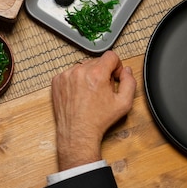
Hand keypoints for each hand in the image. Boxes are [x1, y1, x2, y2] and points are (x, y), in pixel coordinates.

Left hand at [51, 50, 135, 170]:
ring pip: (82, 67)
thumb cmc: (98, 120)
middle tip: (102, 89)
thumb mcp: (124, 103)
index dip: (116, 66)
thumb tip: (126, 71)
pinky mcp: (57, 81)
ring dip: (88, 75)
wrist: (77, 132)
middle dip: (102, 72)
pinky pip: (70, 73)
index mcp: (96, 74)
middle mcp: (79, 71)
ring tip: (89, 93)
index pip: (110, 56)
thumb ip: (130, 82)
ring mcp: (66, 75)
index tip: (114, 76)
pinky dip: (75, 80)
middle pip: (96, 61)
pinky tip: (79, 94)